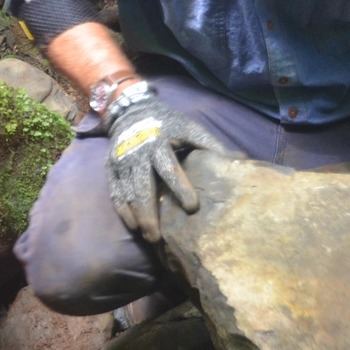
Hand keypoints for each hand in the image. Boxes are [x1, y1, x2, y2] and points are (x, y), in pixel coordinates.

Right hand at [101, 84, 225, 241]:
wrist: (132, 112)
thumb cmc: (168, 124)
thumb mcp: (189, 128)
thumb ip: (209, 144)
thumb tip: (239, 160)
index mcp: (159, 144)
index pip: (170, 169)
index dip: (181, 188)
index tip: (192, 208)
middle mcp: (137, 154)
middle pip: (143, 187)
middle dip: (150, 213)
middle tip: (158, 237)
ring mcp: (121, 162)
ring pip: (128, 193)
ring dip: (138, 216)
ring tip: (150, 238)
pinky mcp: (110, 168)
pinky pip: (115, 192)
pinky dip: (123, 210)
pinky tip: (133, 226)